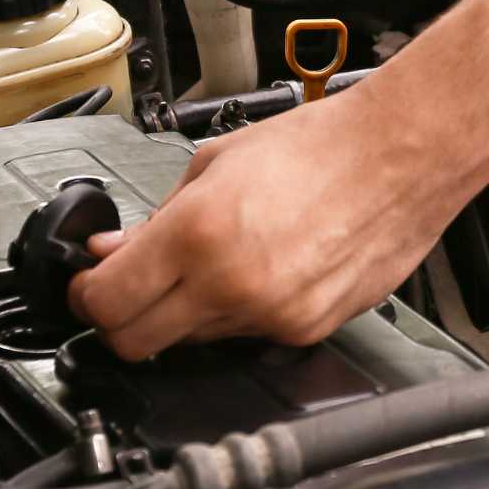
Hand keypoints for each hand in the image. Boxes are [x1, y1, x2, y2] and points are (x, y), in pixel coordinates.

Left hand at [68, 89, 464, 360]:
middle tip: (127, 290)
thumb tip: (114, 252)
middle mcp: (231, 285)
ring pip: (192, 343)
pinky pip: (246, 337)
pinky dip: (238, 313)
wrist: (402, 155)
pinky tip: (259, 270)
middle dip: (121, 321)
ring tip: (215, 261)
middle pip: (138, 343)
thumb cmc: (321, 146)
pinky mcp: (305, 332)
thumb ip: (155, 217)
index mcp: (198, 234)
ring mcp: (272, 317)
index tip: (88, 287)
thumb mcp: (215, 163)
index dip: (86, 298)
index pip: (107, 304)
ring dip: (184, 313)